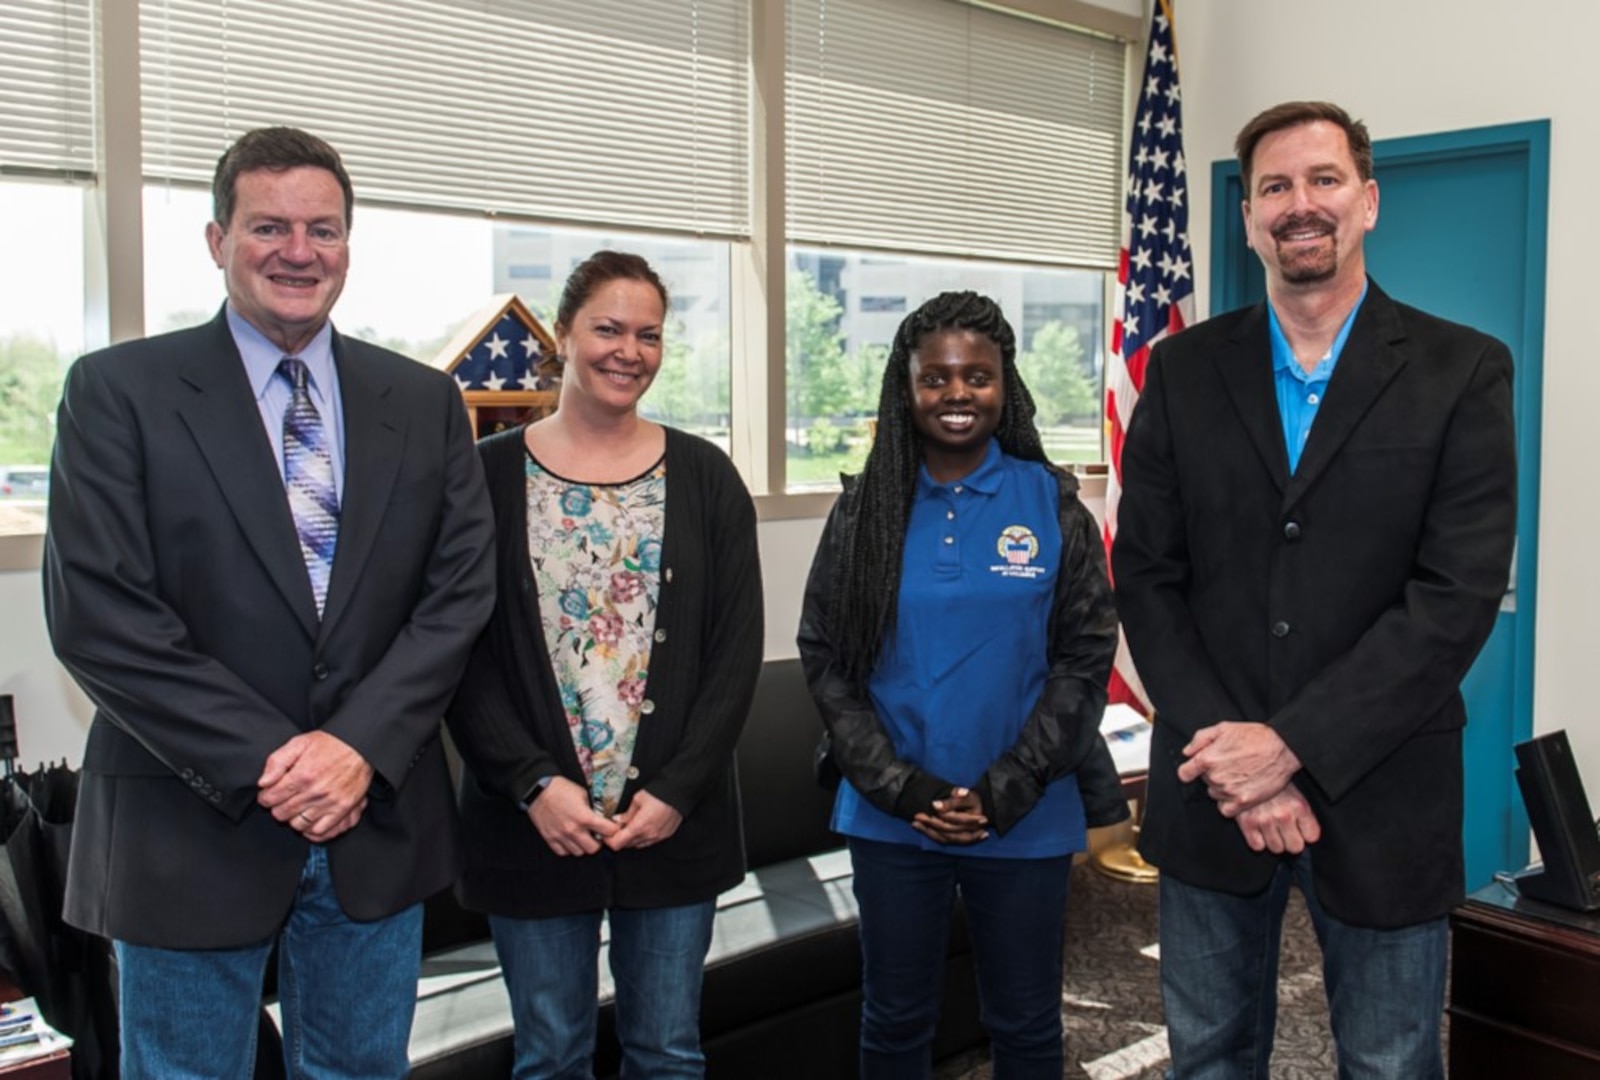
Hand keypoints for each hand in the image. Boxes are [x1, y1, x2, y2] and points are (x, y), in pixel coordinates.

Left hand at [258, 731, 373, 841]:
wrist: (360, 746)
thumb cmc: (330, 744)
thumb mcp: (299, 743)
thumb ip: (277, 761)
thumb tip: (264, 782)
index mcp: (301, 775)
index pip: (270, 798)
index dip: (265, 797)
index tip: (269, 793)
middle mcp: (314, 792)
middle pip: (282, 813)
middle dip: (277, 807)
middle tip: (283, 800)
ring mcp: (329, 803)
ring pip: (298, 825)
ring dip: (293, 818)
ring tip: (296, 809)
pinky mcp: (342, 809)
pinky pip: (320, 831)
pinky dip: (311, 829)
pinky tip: (309, 820)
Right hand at [529, 777, 619, 855]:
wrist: (538, 790)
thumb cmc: (561, 789)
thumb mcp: (583, 794)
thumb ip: (593, 808)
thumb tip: (602, 816)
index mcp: (584, 817)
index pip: (608, 831)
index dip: (613, 830)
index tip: (612, 829)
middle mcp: (573, 830)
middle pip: (593, 849)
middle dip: (598, 843)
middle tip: (596, 835)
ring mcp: (561, 836)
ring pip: (578, 852)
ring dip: (583, 846)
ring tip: (582, 837)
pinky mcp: (550, 838)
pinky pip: (563, 852)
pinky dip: (568, 848)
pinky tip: (570, 840)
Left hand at [606, 790, 683, 850]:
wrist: (679, 792)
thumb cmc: (659, 793)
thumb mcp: (637, 800)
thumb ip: (626, 814)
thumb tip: (617, 820)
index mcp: (639, 826)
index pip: (618, 843)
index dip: (609, 840)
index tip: (607, 834)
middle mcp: (648, 835)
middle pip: (627, 845)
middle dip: (620, 838)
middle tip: (617, 828)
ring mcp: (658, 837)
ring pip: (638, 844)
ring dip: (632, 839)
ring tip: (631, 826)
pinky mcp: (665, 835)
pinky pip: (650, 841)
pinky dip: (643, 837)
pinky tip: (643, 827)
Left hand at [913, 787, 988, 845]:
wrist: (975, 809)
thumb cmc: (970, 800)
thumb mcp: (967, 796)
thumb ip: (956, 799)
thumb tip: (941, 802)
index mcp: (976, 820)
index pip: (960, 819)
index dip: (947, 811)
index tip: (933, 804)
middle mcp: (971, 833)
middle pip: (950, 830)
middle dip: (933, 823)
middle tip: (918, 815)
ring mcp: (962, 838)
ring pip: (945, 838)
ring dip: (928, 831)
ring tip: (915, 823)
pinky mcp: (954, 841)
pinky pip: (941, 840)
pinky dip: (928, 834)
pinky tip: (918, 827)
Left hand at [1177, 721, 1300, 814]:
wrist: (1282, 748)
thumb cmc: (1254, 736)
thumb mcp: (1223, 728)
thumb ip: (1200, 739)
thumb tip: (1187, 753)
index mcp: (1207, 758)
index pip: (1184, 773)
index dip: (1189, 770)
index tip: (1195, 769)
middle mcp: (1215, 776)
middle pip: (1204, 781)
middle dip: (1212, 773)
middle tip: (1230, 764)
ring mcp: (1229, 791)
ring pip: (1215, 794)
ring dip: (1222, 787)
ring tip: (1239, 775)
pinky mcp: (1243, 802)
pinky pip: (1225, 810)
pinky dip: (1229, 803)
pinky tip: (1239, 791)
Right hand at [1234, 782, 1321, 853]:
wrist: (1244, 764)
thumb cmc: (1270, 774)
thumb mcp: (1293, 785)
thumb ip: (1302, 808)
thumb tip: (1309, 828)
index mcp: (1299, 806)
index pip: (1312, 836)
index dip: (1306, 832)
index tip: (1301, 828)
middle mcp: (1283, 815)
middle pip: (1295, 847)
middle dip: (1291, 840)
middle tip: (1286, 829)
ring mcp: (1264, 820)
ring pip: (1276, 848)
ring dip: (1274, 840)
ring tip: (1271, 827)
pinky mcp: (1246, 823)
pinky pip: (1257, 846)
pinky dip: (1257, 839)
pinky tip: (1258, 828)